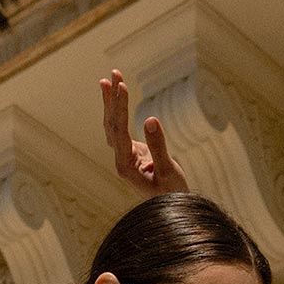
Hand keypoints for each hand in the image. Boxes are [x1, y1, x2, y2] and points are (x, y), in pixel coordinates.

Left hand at [101, 69, 189, 194]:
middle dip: (112, 99)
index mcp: (126, 167)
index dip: (120, 108)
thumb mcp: (168, 171)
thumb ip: (158, 146)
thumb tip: (149, 119)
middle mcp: (121, 161)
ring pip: (112, 126)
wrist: (172, 210)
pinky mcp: (131, 153)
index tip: (123, 86)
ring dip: (111, 101)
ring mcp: (124, 157)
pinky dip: (118, 110)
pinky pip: (120, 128)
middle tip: (114, 73)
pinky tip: (116, 94)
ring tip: (111, 77)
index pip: (119, 132)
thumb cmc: (172, 195)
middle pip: (111, 126)